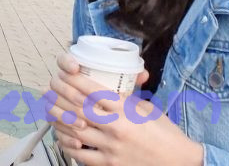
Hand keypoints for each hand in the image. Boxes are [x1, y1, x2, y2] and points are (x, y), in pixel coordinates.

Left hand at [49, 53, 202, 165]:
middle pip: (78, 108)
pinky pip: (81, 155)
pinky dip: (68, 145)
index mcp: (125, 109)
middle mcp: (116, 126)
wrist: (179, 163)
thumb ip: (125, 95)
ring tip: (49, 110)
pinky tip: (61, 137)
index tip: (63, 72)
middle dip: (59, 96)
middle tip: (48, 89)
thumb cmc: (164, 133)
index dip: (73, 80)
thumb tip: (113, 79)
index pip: (92, 90)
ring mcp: (111, 147)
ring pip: (75, 131)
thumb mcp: (145, 107)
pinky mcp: (110, 165)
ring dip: (58, 119)